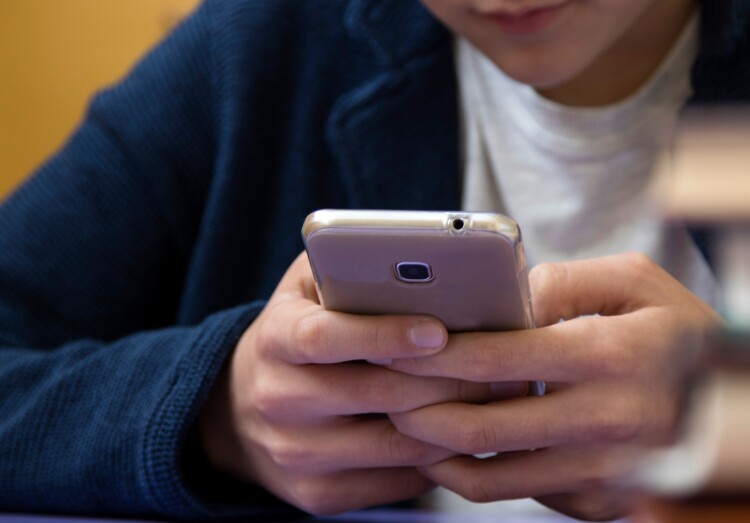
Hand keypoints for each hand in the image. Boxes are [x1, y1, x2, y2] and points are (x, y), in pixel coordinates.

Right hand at [197, 252, 516, 514]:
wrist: (239, 412)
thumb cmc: (296, 334)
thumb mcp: (305, 289)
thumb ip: (347, 267)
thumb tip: (420, 259)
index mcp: (275, 339)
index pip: (326, 337)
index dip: (383, 334)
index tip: (438, 330)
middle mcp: (279, 400)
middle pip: (378, 395)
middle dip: (450, 380)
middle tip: (504, 365)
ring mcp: (298, 455)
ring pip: (399, 446)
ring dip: (456, 421)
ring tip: (499, 397)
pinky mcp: (318, 496)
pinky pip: (398, 482)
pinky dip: (438, 459)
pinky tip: (464, 432)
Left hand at [386, 253, 721, 520]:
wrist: (729, 392)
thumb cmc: (672, 326)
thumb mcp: (632, 279)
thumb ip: (561, 282)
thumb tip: (500, 306)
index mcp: (608, 357)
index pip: (499, 360)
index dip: (437, 356)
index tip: (397, 348)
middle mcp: (606, 422)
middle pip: (484, 430)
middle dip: (420, 413)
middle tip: (387, 395)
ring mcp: (606, 472)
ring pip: (496, 478)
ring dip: (440, 456)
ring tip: (410, 430)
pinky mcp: (603, 500)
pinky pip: (527, 495)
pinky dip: (484, 477)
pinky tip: (462, 452)